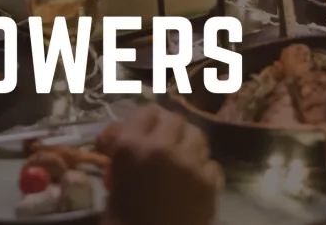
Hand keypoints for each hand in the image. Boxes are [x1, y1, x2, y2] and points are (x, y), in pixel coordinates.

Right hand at [102, 105, 222, 224]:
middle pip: (174, 120)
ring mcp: (190, 164)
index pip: (145, 112)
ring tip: (182, 161)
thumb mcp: (114, 184)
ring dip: (189, 145)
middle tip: (166, 143)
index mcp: (130, 148)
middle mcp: (162, 148)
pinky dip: (203, 170)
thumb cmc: (122, 222)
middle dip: (170, 129)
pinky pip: (211, 164)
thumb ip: (126, 155)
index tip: (146, 127)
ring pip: (197, 137)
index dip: (147, 120)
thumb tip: (132, 137)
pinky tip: (193, 183)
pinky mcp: (210, 182)